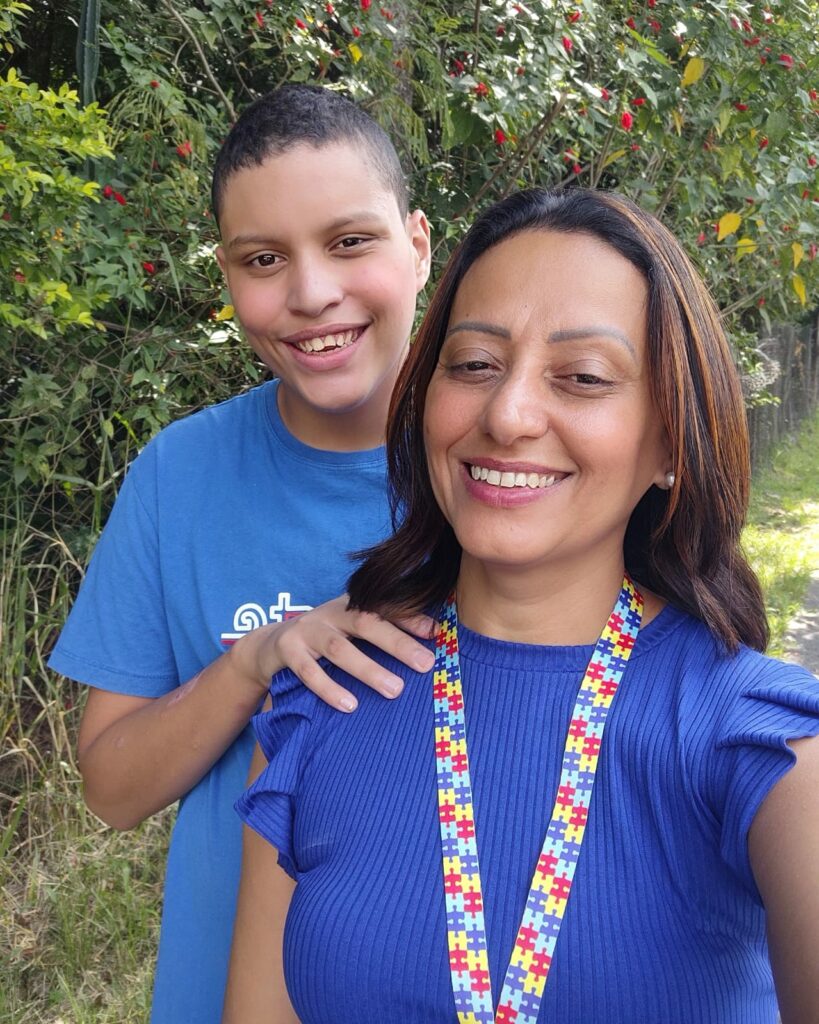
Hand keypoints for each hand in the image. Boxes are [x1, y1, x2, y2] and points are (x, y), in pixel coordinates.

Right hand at [229, 595, 435, 710]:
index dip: (410, 617)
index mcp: (352, 604)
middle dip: (397, 643)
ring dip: (368, 670)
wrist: (271, 644)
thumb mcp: (353, 630)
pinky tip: (349, 705)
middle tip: (425, 664)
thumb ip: (385, 630)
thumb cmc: (326, 639)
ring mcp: (307, 630)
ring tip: (395, 690)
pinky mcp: (287, 651)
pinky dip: (329, 688)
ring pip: (340, 649)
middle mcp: (331, 613)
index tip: (435, 633)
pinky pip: (309, 672)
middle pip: (367, 623)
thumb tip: (433, 638)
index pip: (385, 606)